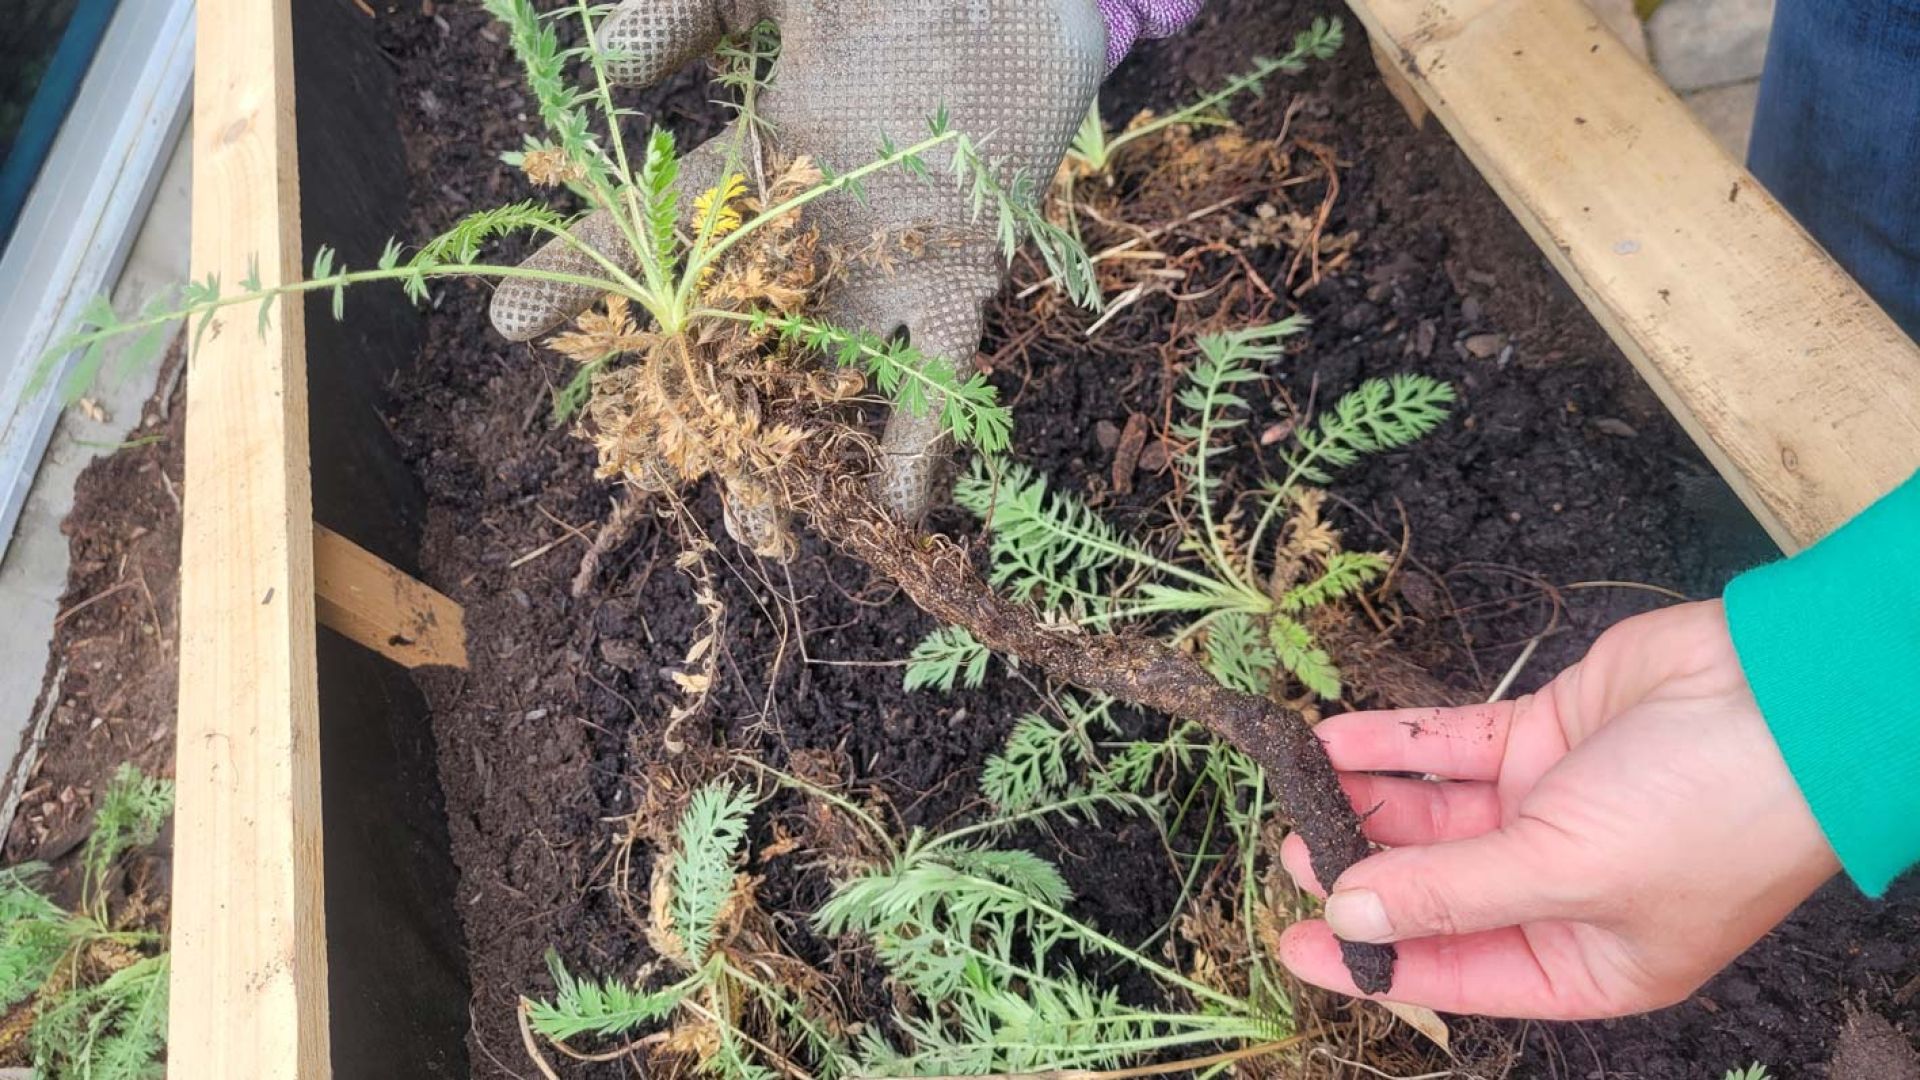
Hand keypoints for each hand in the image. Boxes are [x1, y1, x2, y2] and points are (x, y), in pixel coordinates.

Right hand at [489, 0, 1105, 538]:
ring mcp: (885, 263)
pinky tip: (899, 509)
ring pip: (821, 376)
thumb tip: (614, 69)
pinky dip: (921, 439)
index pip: (649, 233)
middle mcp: (810, 232)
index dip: (579, 278)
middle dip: (692, 406)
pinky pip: (938, 375)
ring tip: (762, 532)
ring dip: (796, 451)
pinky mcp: (961, 278)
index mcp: (756, 164)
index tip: (512, 327)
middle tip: (643, 475)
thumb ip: (691, 11)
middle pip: (732, 336)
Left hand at [1275, 601, 1838, 1017]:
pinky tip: (1332, 738)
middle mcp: (1561, 890)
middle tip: (1294, 846)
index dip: (1373, 960)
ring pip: (1434, 812)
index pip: (1458, 973)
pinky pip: (1448, 744)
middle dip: (1362, 869)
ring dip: (1368, 800)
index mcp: (1588, 960)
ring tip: (1301, 786)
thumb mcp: (1566, 871)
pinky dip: (1392, 741)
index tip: (1293, 941)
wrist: (1787, 697)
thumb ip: (1450, 893)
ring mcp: (1550, 808)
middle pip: (1435, 887)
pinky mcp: (1543, 736)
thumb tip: (1350, 915)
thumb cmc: (1709, 813)